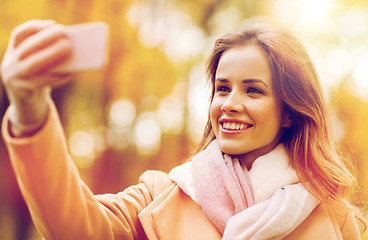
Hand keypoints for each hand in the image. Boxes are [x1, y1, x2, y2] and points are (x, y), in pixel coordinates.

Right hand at [1, 20, 72, 135]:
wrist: (27, 109)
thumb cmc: (39, 83)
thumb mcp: (39, 68)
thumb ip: (49, 58)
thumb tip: (71, 48)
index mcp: (12, 54)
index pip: (19, 35)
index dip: (35, 27)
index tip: (53, 24)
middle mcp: (9, 65)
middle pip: (27, 47)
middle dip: (47, 38)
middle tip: (65, 34)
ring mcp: (14, 79)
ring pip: (34, 64)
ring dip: (53, 54)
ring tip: (69, 48)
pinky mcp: (23, 92)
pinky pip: (44, 81)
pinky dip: (60, 75)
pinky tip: (73, 72)